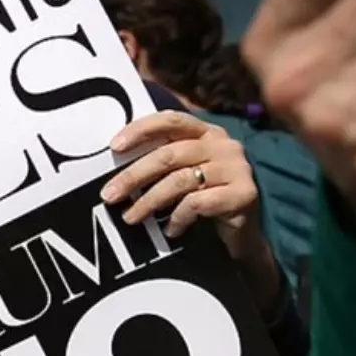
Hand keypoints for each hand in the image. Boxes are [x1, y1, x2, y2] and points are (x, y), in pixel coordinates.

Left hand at [102, 111, 266, 260]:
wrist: (246, 234)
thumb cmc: (207, 201)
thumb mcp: (185, 175)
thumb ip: (164, 163)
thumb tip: (118, 173)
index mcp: (208, 132)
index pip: (171, 120)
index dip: (141, 129)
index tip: (114, 147)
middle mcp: (224, 145)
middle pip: (169, 154)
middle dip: (133, 176)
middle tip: (110, 195)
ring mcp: (237, 168)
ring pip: (180, 181)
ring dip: (148, 202)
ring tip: (130, 218)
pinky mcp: (243, 194)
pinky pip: (197, 203)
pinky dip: (177, 218)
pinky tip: (169, 230)